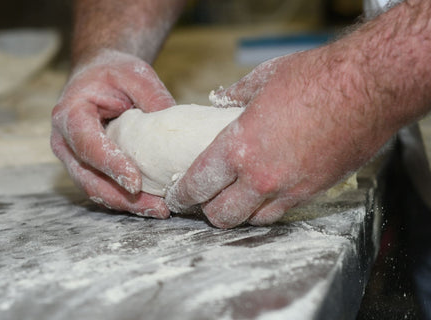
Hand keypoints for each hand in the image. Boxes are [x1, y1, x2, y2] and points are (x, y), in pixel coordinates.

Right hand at [51, 50, 174, 217]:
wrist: (98, 76)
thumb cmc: (114, 73)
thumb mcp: (136, 74)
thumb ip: (153, 98)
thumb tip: (176, 129)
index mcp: (70, 114)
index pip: (88, 145)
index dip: (111, 166)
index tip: (135, 183)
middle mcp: (65, 141)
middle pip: (88, 178)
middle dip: (122, 197)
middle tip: (157, 207)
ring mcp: (73, 158)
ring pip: (95, 189)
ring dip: (126, 205)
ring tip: (159, 210)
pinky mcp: (86, 168)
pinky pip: (102, 188)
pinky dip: (125, 200)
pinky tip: (150, 204)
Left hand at [166, 47, 387, 227]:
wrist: (370, 87)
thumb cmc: (317, 78)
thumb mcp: (265, 78)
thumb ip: (236, 94)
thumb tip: (221, 98)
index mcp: (239, 146)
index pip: (198, 184)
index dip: (183, 195)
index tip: (177, 197)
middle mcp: (260, 176)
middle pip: (221, 215)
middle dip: (207, 212)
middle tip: (203, 202)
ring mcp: (289, 188)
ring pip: (252, 221)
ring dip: (238, 214)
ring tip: (233, 202)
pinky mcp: (314, 192)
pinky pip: (282, 213)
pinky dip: (267, 210)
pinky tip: (265, 196)